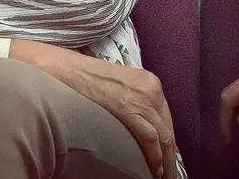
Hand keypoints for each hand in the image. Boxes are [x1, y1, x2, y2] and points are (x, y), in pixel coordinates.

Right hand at [11, 39, 175, 177]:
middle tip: (169, 174)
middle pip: (168, 129)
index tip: (168, 159)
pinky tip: (154, 169)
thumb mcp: (119, 88)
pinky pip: (150, 138)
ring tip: (163, 177)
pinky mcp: (130, 108)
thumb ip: (134, 103)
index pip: (166, 119)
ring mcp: (143, 98)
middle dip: (171, 156)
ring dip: (166, 161)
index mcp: (150, 82)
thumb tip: (140, 129)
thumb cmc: (87, 79)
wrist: (68, 70)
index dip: (168, 143)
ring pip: (164, 136)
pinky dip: (155, 157)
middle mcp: (152, 89)